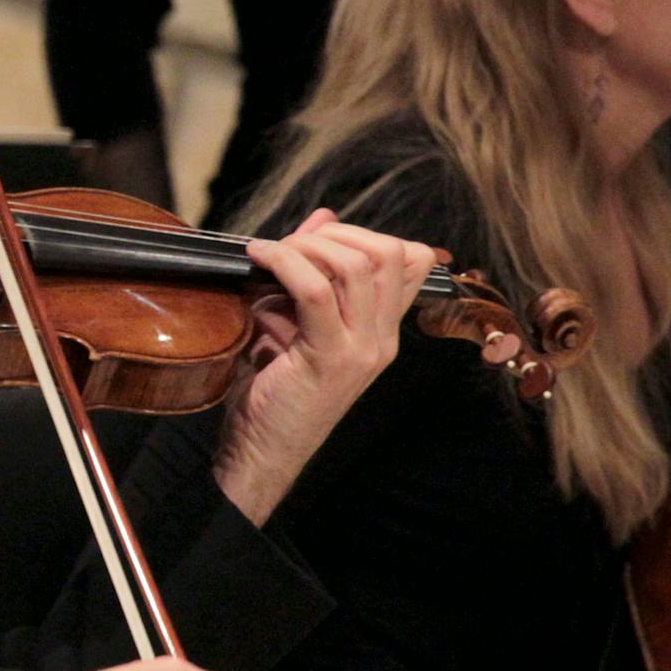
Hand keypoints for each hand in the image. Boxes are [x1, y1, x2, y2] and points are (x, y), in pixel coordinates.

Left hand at [212, 209, 437, 524]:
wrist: (260, 452)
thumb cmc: (271, 389)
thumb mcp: (295, 320)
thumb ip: (312, 272)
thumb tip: (323, 217)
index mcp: (382, 331)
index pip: (410, 260)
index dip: (366, 234)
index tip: (320, 240)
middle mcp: (382, 339)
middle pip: (388, 253)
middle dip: (336, 234)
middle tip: (292, 245)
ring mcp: (362, 350)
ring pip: (357, 265)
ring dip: (309, 246)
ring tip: (274, 253)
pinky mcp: (330, 358)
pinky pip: (316, 290)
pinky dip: (285, 262)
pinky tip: (259, 258)